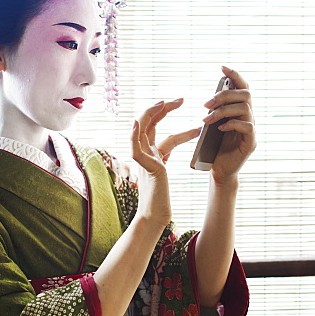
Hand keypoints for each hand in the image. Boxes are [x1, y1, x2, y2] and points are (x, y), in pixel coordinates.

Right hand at [131, 98, 200, 226]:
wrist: (156, 216)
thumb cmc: (161, 197)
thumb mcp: (163, 169)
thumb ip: (164, 155)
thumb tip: (177, 140)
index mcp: (149, 152)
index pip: (154, 125)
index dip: (165, 111)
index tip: (179, 102)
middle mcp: (144, 153)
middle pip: (148, 122)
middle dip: (162, 108)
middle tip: (180, 99)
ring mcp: (142, 159)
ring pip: (140, 130)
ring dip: (150, 114)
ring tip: (165, 102)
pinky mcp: (144, 168)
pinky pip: (134, 149)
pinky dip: (133, 135)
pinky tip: (136, 123)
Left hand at [202, 66, 255, 184]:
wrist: (219, 170)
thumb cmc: (214, 147)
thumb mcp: (212, 125)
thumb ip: (215, 112)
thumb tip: (210, 101)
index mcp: (240, 110)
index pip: (243, 87)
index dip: (235, 75)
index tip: (222, 67)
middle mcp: (249, 117)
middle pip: (245, 94)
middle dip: (224, 95)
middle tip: (206, 104)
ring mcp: (252, 130)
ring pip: (244, 108)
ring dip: (223, 110)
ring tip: (207, 119)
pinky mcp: (251, 143)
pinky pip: (247, 126)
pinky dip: (232, 124)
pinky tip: (220, 129)